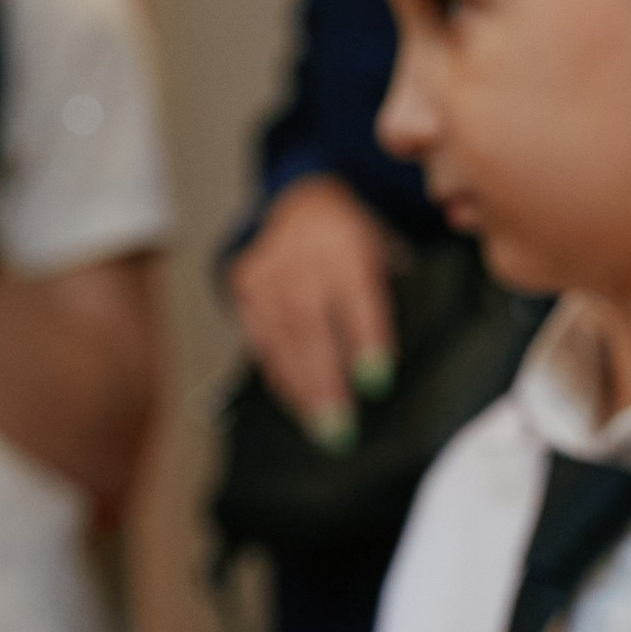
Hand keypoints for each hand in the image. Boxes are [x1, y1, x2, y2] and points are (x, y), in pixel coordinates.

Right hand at [226, 173, 399, 442]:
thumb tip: (386, 369)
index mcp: (346, 241)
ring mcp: (266, 269)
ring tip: (322, 429)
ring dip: (302, 389)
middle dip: (326, 381)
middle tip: (342, 429)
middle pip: (311, 323)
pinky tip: (297, 403)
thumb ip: (386, 300)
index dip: (367, 340)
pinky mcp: (244, 286)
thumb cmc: (355, 243)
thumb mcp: (385, 253)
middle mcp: (301, 254)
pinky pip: (259, 339)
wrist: (305, 202)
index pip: (357, 295)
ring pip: (281, 337)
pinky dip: (279, 375)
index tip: (376, 383)